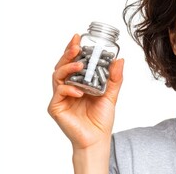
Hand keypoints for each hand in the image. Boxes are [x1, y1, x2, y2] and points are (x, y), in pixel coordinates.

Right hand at [48, 34, 123, 149]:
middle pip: (62, 65)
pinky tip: (79, 91)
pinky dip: (69, 89)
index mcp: (78, 82)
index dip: (73, 49)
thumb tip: (120, 60)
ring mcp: (60, 97)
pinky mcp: (56, 107)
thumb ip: (115, 78)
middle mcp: (67, 87)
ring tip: (80, 64)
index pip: (73, 62)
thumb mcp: (111, 94)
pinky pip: (59, 94)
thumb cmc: (101, 118)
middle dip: (68, 53)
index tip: (78, 37)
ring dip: (68, 68)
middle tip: (76, 45)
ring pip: (57, 76)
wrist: (97, 139)